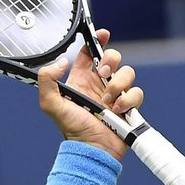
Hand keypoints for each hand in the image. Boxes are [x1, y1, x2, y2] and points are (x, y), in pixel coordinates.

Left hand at [37, 29, 142, 162]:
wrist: (93, 149)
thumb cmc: (72, 129)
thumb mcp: (51, 105)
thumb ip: (47, 80)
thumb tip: (62, 62)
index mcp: (81, 80)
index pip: (90, 53)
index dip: (97, 41)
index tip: (103, 34)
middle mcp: (99, 84)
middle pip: (113, 57)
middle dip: (112, 61)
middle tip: (104, 74)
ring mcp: (116, 94)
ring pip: (128, 73)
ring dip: (118, 86)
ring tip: (107, 102)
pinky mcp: (129, 105)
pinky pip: (137, 92)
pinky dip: (128, 100)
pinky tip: (117, 111)